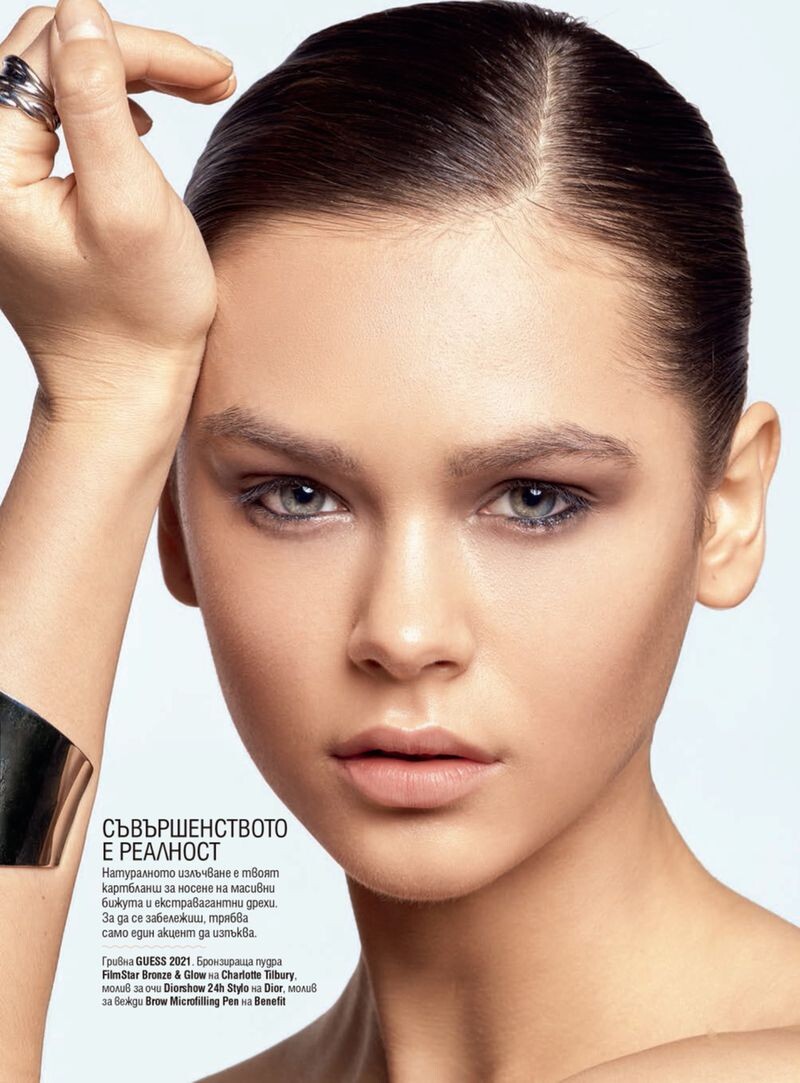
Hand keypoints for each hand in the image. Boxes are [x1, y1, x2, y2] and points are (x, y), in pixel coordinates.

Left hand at [0, 1, 236, 421]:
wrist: (124, 390)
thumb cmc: (137, 317)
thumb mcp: (129, 205)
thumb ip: (98, 101)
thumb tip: (84, 14)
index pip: (55, 52)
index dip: (139, 49)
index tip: (213, 74)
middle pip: (48, 56)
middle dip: (136, 54)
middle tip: (212, 78)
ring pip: (55, 80)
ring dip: (127, 74)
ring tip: (196, 91)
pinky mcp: (20, 192)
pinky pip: (53, 117)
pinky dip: (107, 105)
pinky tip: (142, 122)